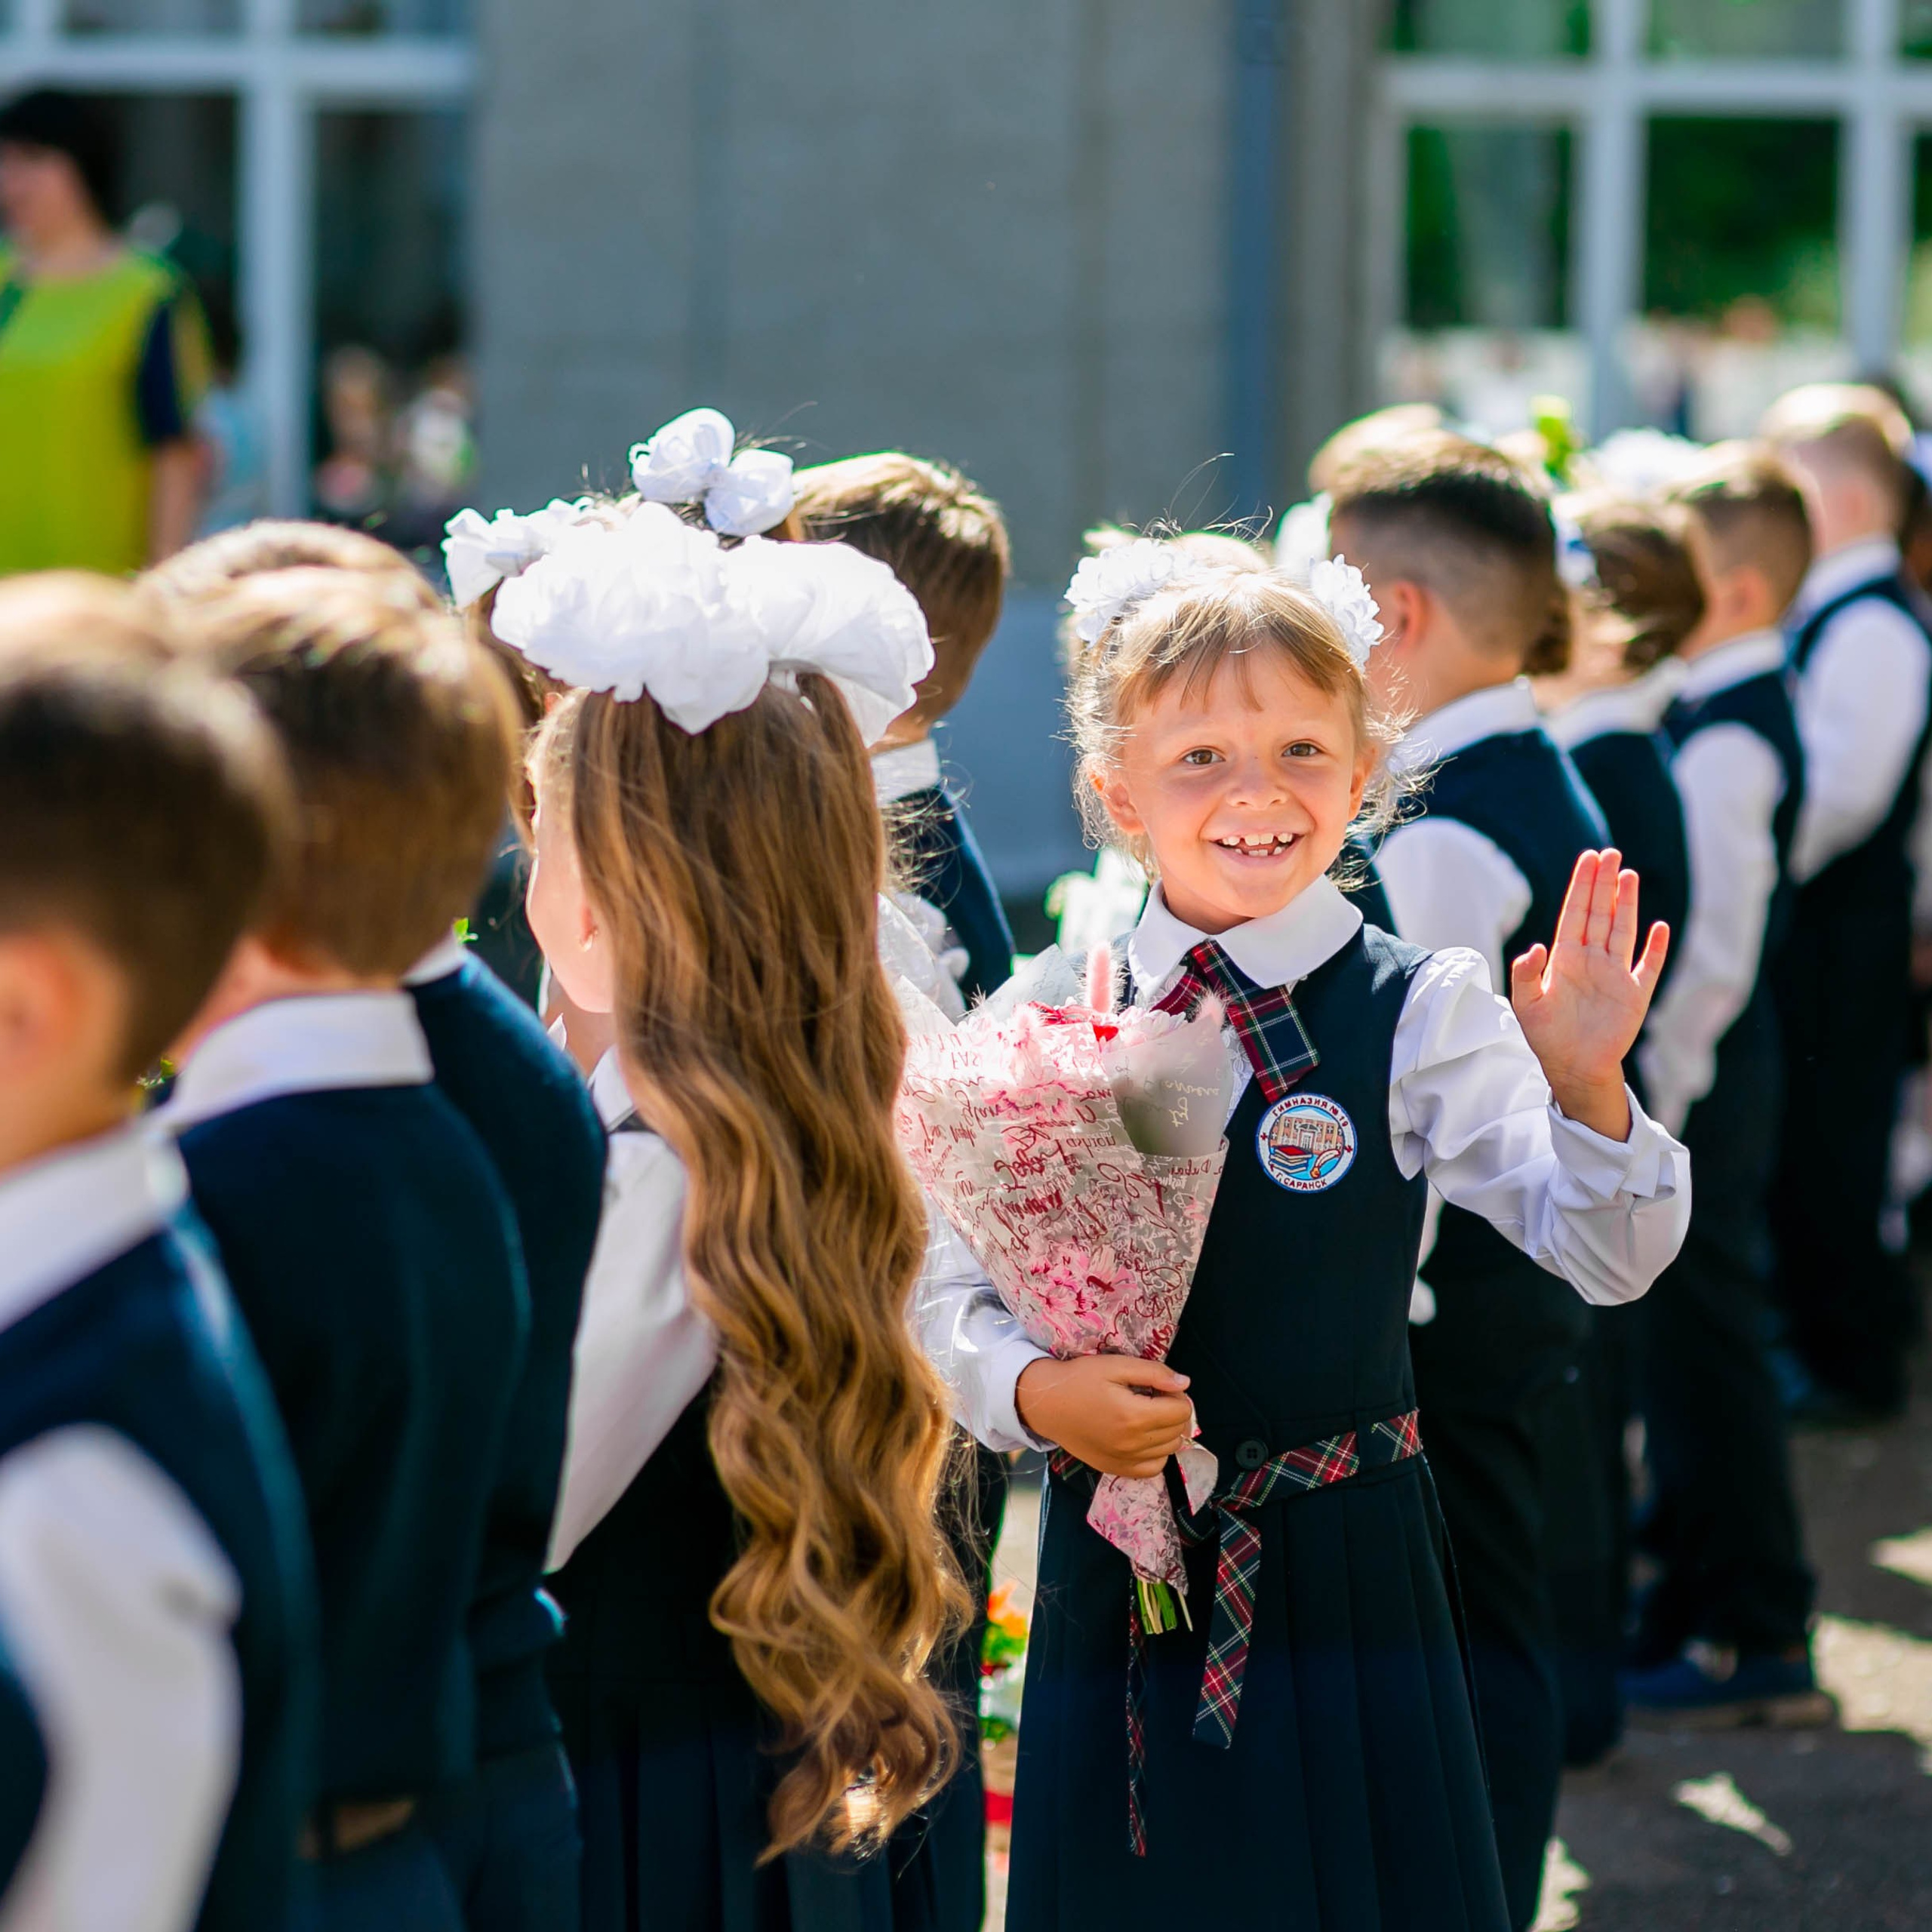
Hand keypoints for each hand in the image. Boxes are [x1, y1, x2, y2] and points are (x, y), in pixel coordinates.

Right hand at [1015, 1355, 1193, 1478]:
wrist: (1047, 1404)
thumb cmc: (1079, 1379)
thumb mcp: (1116, 1365)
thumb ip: (1154, 1373)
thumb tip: (1184, 1383)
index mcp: (1134, 1416)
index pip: (1182, 1411)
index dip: (1177, 1394)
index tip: (1160, 1386)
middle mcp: (1133, 1444)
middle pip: (1178, 1431)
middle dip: (1174, 1411)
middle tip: (1154, 1397)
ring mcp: (1124, 1460)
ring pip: (1170, 1450)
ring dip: (1167, 1431)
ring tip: (1148, 1415)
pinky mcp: (1116, 1469)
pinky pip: (1153, 1468)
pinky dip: (1156, 1453)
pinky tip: (1143, 1437)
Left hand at [1510, 848, 1668, 1141]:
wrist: (1571, 1066)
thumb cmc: (1545, 1035)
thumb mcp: (1525, 1003)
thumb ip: (1525, 973)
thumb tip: (1535, 946)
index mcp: (1565, 958)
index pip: (1575, 912)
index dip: (1581, 885)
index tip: (1588, 858)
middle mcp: (1591, 960)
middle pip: (1600, 913)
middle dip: (1604, 883)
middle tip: (1610, 853)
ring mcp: (1615, 975)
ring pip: (1622, 930)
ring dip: (1627, 903)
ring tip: (1628, 874)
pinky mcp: (1635, 995)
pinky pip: (1649, 966)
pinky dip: (1656, 948)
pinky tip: (1660, 927)